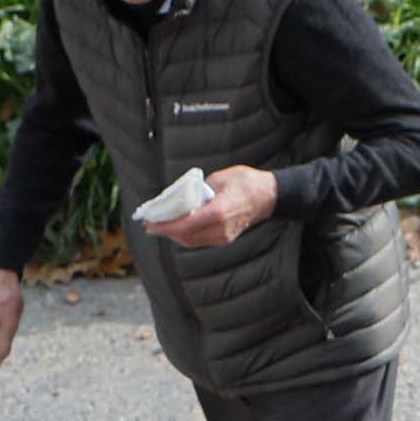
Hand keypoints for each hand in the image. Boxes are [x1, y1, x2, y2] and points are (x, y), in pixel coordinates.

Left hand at [147, 166, 282, 248]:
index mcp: (219, 212)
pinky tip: (178, 226)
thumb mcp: (218, 179)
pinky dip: (186, 235)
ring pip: (192, 241)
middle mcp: (221, 228)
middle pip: (186, 237)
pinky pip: (201, 240)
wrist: (270, 195)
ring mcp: (225, 236)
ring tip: (162, 225)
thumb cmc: (246, 183)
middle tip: (151, 223)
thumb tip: (180, 199)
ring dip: (175, 235)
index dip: (164, 226)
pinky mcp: (226, 238)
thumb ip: (198, 191)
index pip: (185, 225)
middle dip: (166, 232)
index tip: (149, 222)